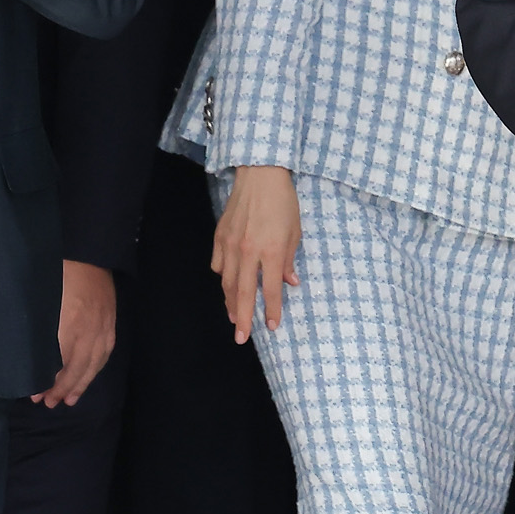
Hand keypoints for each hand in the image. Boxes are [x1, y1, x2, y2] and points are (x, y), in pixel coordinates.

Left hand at [31, 260, 116, 406]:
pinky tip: (87, 378)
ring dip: (80, 384)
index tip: (33, 394)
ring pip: (93, 365)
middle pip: (77, 368)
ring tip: (68, 400)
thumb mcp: (42, 298)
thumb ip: (36, 326)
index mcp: (69, 323)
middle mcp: (89, 330)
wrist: (90, 254)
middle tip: (47, 404)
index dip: (47, 381)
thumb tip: (23, 351)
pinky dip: (95, 370)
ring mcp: (103, 328)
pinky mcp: (111, 324)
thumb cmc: (60, 272)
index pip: (58, 362)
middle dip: (62, 389)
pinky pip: (105, 354)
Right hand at [211, 165, 301, 343]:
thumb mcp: (295, 231)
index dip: (273, 310)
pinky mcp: (220, 236)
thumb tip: (289, 282)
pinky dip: (222, 277)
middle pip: (244, 293)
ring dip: (230, 302)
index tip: (272, 326)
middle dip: (243, 318)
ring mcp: (231, 244)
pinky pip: (218, 264)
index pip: (271, 289)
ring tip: (234, 317)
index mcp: (272, 251)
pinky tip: (227, 285)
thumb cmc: (283, 202)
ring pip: (228, 282)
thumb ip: (290, 259)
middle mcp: (249, 251)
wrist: (260, 175)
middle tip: (241, 338)